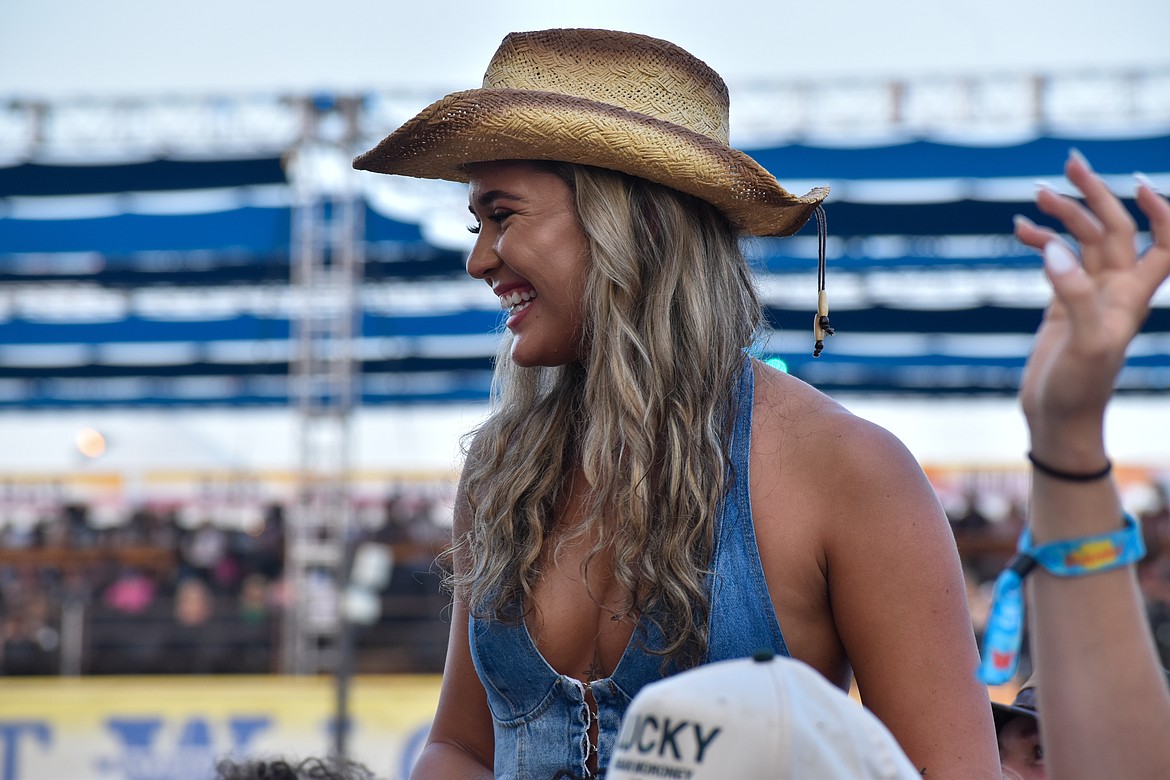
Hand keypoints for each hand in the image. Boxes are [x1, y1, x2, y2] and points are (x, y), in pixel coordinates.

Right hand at [1014, 151, 1169, 459]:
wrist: (1057, 419)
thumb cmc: (1080, 388)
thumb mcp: (1084, 344)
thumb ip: (1073, 295)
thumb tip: (1054, 250)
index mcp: (1133, 295)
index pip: (1163, 241)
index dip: (1158, 210)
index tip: (1133, 184)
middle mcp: (1115, 289)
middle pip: (1115, 229)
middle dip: (1095, 194)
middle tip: (1069, 163)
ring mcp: (1087, 294)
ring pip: (1082, 241)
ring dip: (1064, 214)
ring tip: (1037, 194)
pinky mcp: (1060, 304)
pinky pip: (1055, 261)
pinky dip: (1040, 242)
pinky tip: (1020, 231)